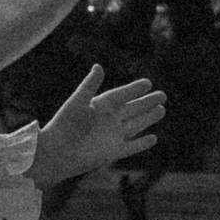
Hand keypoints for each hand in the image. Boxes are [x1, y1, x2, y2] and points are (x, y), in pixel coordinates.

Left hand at [32, 65, 164, 188]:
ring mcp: (112, 136)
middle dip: (147, 102)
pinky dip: (142, 143)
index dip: (134, 89)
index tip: (148, 83)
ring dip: (148, 118)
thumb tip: (98, 66)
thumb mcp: (77, 102)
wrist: (56, 154)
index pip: (120, 95)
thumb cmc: (63, 126)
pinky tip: (154, 138)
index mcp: (99, 106)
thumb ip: (89, 85)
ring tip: (162, 110)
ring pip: (135, 125)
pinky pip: (132, 146)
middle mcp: (107, 120)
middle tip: (163, 95)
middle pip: (131, 109)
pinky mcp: (113, 152)